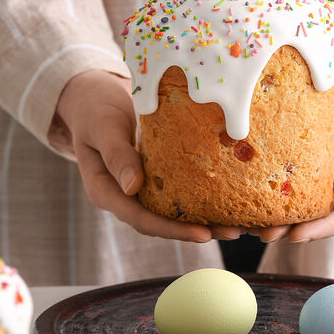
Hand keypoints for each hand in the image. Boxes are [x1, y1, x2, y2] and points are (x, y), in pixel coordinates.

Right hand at [53, 69, 243, 241]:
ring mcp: (141, 190)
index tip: (203, 234)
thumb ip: (116, 154)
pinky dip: (202, 198)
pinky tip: (229, 198)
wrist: (94, 99)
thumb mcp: (103, 128)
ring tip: (239, 224)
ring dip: (206, 220)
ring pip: (174, 213)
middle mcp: (126, 197)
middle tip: (234, 232)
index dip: (173, 230)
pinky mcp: (155, 179)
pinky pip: (179, 193)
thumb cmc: (95, 111)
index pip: (142, 219)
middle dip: (198, 230)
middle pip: (163, 223)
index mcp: (107, 193)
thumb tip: (133, 187)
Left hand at [252, 71, 333, 242]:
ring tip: (250, 227)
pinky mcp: (311, 174)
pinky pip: (293, 189)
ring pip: (305, 209)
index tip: (296, 235)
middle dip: (293, 230)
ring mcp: (329, 184)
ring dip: (278, 220)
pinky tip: (250, 201)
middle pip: (322, 219)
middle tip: (265, 235)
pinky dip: (273, 197)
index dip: (322, 229)